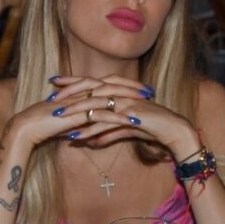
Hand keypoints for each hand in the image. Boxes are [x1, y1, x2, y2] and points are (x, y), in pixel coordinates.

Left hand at [43, 75, 198, 157]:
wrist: (174, 131)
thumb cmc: (153, 128)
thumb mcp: (127, 131)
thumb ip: (109, 134)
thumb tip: (93, 141)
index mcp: (120, 92)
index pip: (92, 83)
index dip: (73, 82)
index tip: (54, 84)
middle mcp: (122, 93)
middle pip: (90, 90)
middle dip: (69, 93)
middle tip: (50, 97)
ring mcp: (127, 103)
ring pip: (97, 105)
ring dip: (76, 112)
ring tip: (58, 118)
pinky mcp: (132, 116)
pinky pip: (108, 122)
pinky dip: (92, 130)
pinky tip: (79, 137)